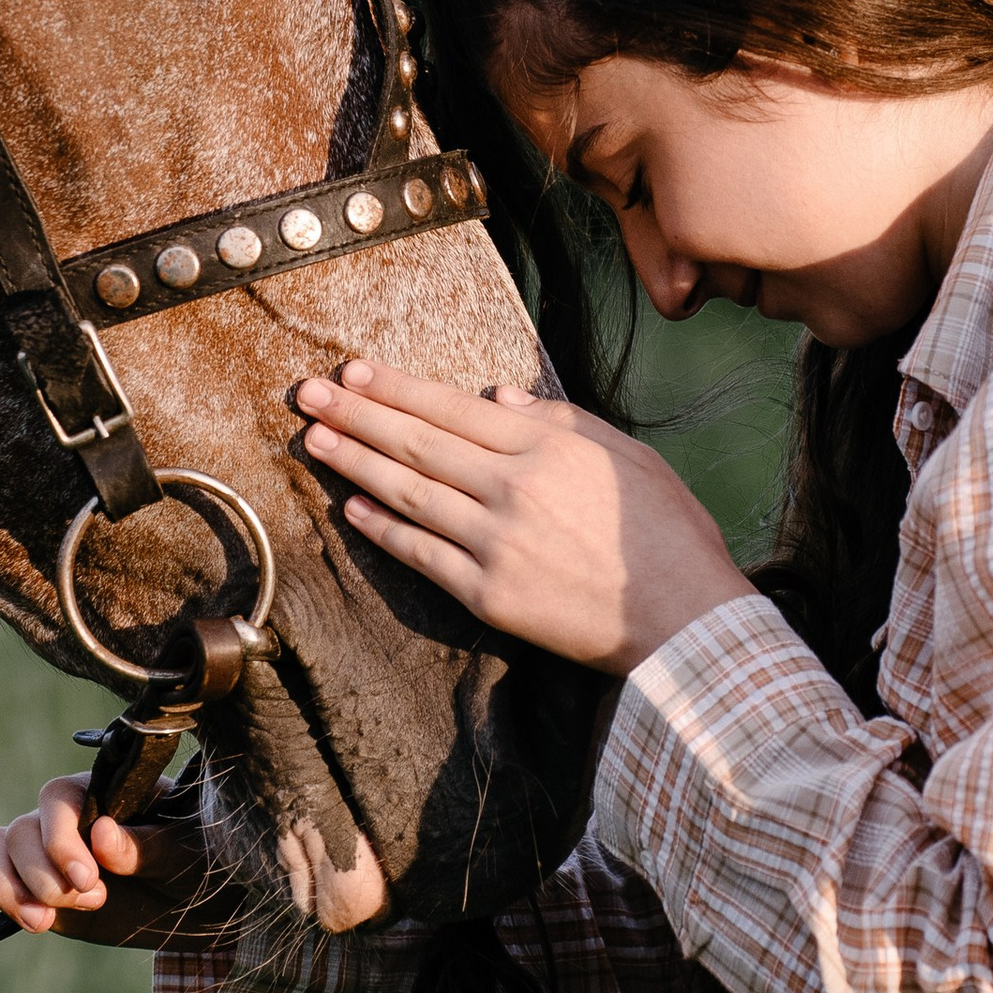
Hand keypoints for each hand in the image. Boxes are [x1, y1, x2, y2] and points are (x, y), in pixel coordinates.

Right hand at [0, 780, 243, 946]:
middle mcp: (64, 816)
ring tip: (43, 922)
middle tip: (91, 901)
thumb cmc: (200, 864)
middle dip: (44, 876)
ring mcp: (41, 851)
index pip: (56, 798)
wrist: (196, 906)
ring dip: (8, 889)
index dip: (61, 840)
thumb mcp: (187, 857)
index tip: (88, 880)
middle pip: (21, 831)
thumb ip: (146, 847)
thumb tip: (103, 835)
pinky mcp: (29, 886)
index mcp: (102, 791)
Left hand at [295, 363, 751, 673]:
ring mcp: (496, 543)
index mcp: (546, 449)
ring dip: (355, 465)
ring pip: (410, 493)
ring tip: (314, 441)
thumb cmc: (668, 535)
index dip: (397, 389)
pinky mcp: (490, 594)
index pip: (453, 409)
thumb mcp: (627, 455)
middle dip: (356, 414)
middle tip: (307, 395)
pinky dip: (386, 530)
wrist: (685, 620)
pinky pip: (423, 555)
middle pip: (418, 443)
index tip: (354, 372)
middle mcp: (512, 488)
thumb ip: (560, 421)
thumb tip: (498, 396)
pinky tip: (354, 510)